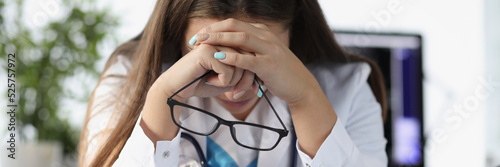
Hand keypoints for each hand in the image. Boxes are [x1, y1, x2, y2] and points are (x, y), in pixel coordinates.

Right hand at [156, 43, 255, 100]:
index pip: (251, 56)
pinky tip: (209, 80)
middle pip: (248, 59)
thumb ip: (243, 75)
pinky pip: (227, 69)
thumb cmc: (203, 83)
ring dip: (232, 81)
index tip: (248, 89)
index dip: (252, 75)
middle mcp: (222, 40)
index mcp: (228, 43)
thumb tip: (259, 80)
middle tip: (235, 93)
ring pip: (239, 64)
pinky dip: (221, 81)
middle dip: (245, 81)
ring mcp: (213, 43)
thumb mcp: (228, 80)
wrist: (178, 88)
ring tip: (218, 83)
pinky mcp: (206, 52)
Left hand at [192, 18, 321, 105]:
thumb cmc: (280, 74)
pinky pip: (248, 59)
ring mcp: (269, 50)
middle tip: (196, 38)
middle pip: (235, 26)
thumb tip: (227, 50)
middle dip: (213, 30)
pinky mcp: (270, 65)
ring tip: (202, 43)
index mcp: (263, 33)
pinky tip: (219, 57)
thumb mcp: (264, 57)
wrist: (301, 87)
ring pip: (241, 38)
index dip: (215, 27)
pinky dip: (233, 57)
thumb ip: (249, 51)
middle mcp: (266, 37)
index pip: (234, 24)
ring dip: (219, 39)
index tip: (199, 35)